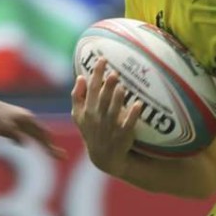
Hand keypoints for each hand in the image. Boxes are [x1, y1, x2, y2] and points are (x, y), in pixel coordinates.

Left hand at [0, 97, 65, 158]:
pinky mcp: (11, 120)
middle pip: (42, 134)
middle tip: (60, 156)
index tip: (61, 157)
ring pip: (34, 132)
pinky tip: (23, 143)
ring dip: (41, 141)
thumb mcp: (2, 129)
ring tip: (48, 149)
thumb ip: (14, 136)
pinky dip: (29, 137)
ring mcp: (19, 119)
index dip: (51, 148)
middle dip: (50, 146)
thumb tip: (23, 144)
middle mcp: (26, 119)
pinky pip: (24, 131)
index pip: (43, 137)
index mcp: (27, 120)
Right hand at [71, 57, 142, 175]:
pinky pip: (128, 124)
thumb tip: (80, 77)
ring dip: (118, 98)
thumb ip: (77, 97)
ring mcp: (110, 127)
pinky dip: (133, 115)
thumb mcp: (79, 116)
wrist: (104, 157)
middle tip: (114, 72)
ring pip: (113, 110)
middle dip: (107, 85)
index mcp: (87, 110)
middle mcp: (97, 117)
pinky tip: (138, 104)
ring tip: (122, 86)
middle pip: (102, 98)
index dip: (96, 74)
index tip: (102, 59)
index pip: (91, 89)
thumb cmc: (92, 131)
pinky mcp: (123, 135)